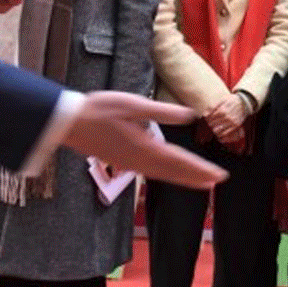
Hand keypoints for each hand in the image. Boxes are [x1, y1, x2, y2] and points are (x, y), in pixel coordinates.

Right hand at [61, 92, 225, 188]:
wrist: (69, 123)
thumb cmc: (99, 109)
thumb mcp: (134, 104)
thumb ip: (163, 112)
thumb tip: (190, 115)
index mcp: (146, 146)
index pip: (180, 160)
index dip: (201, 169)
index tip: (219, 175)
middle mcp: (140, 160)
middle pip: (174, 172)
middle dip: (197, 177)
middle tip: (218, 181)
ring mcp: (130, 164)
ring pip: (163, 174)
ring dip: (184, 178)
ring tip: (201, 182)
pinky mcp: (123, 162)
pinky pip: (151, 173)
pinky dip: (167, 175)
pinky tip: (170, 173)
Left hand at [206, 93, 248, 146]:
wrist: (245, 103)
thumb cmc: (231, 100)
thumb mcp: (222, 99)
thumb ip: (212, 106)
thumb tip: (204, 115)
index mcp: (222, 110)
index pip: (209, 118)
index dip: (206, 118)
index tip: (207, 118)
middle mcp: (227, 117)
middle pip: (212, 124)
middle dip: (209, 123)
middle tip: (210, 122)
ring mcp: (231, 122)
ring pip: (216, 130)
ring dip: (213, 128)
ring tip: (215, 126)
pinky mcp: (235, 126)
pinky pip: (224, 134)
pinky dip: (220, 134)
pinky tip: (219, 131)